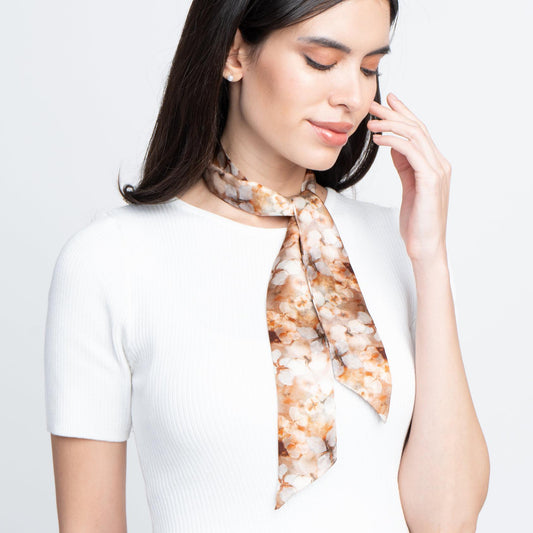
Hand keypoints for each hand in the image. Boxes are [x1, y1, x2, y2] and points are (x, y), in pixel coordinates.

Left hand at [367, 93, 451, 265]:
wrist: (425, 246)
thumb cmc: (416, 220)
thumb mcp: (409, 187)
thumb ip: (405, 165)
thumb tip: (393, 145)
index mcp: (435, 165)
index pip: (419, 132)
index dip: (403, 114)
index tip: (387, 102)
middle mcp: (440, 164)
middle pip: (417, 129)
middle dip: (394, 113)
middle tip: (374, 104)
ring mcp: (437, 171)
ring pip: (415, 136)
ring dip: (390, 125)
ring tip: (370, 121)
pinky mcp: (430, 180)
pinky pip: (411, 152)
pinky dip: (393, 142)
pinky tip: (378, 138)